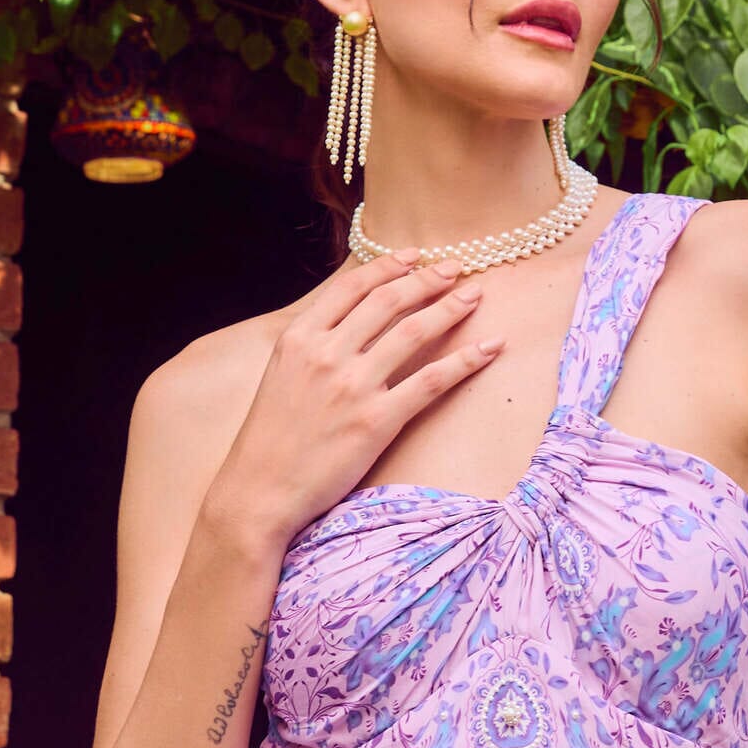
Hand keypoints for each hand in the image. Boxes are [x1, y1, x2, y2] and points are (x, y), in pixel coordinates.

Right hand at [209, 255, 502, 545]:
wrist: (259, 490)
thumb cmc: (269, 438)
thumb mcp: (280, 374)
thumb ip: (312, 343)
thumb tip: (349, 318)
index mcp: (299, 338)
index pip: (351, 286)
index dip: (387, 267)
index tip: (414, 257)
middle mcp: (326, 354)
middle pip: (388, 301)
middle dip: (427, 279)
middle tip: (456, 269)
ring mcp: (353, 386)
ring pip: (413, 332)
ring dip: (450, 307)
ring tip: (474, 296)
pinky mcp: (376, 421)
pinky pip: (430, 381)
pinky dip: (465, 361)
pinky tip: (489, 348)